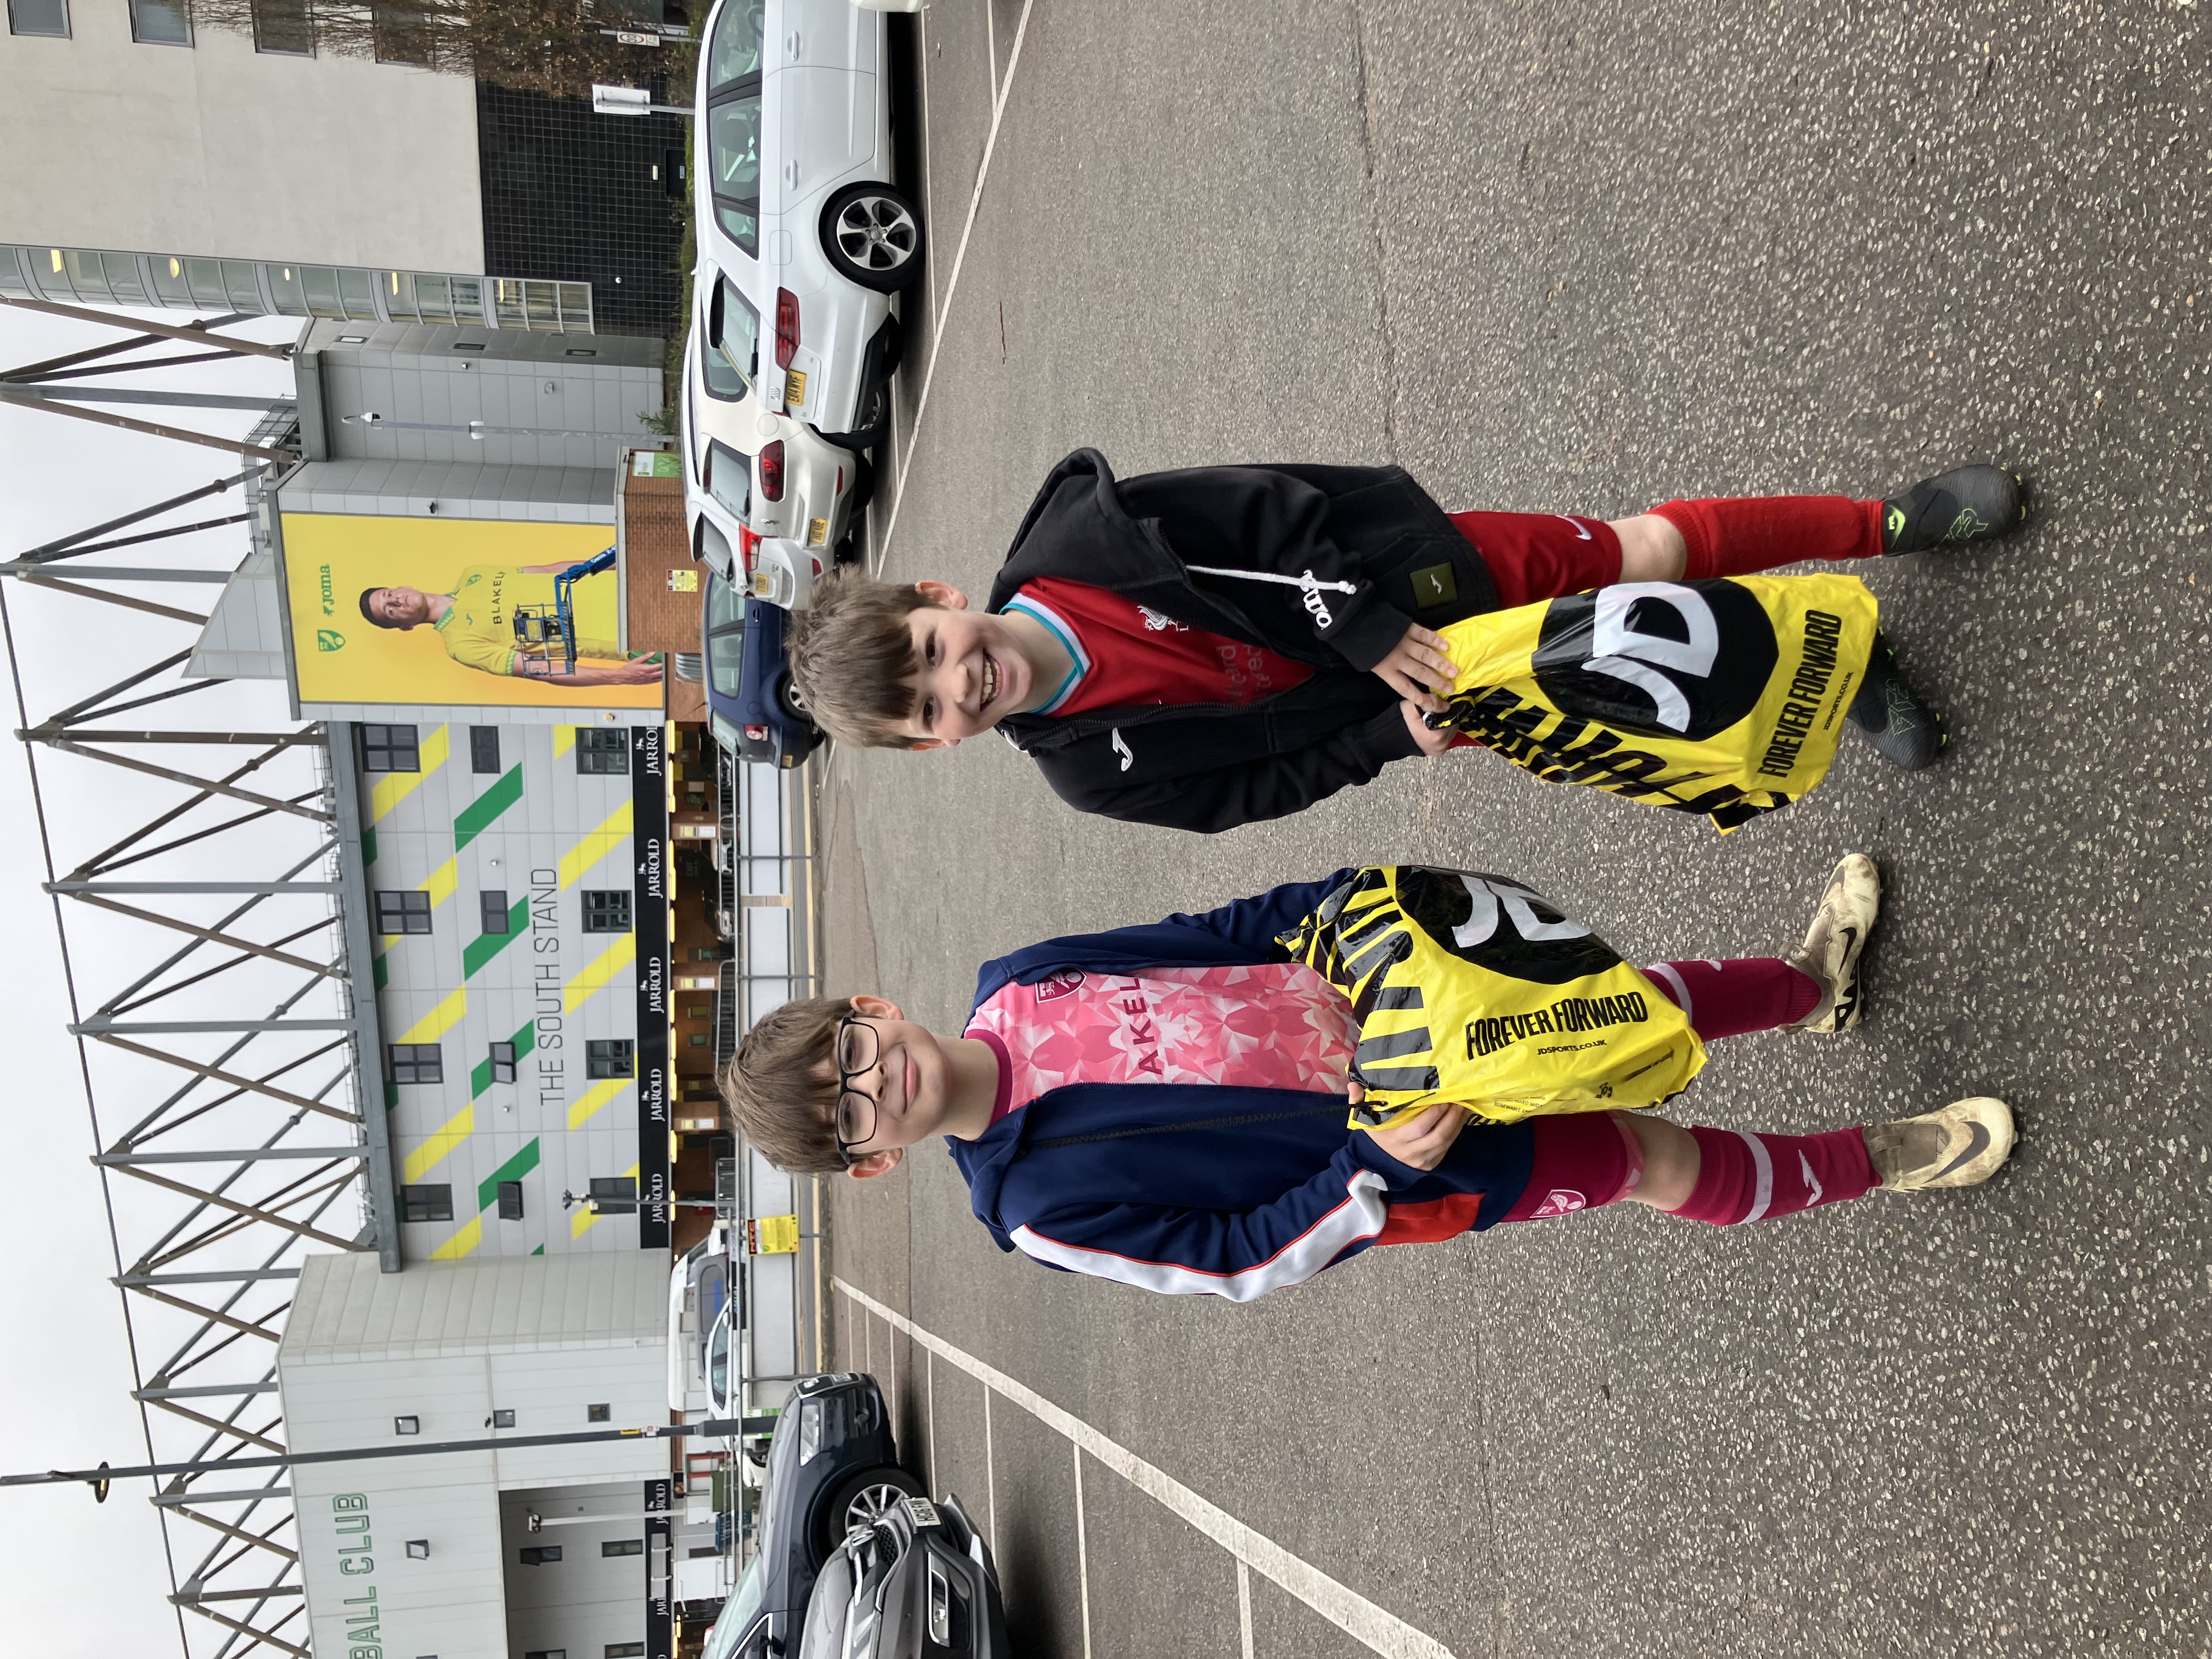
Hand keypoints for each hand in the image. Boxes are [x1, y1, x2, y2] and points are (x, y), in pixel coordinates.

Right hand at [605, 658, 665, 683]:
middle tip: (669, 667)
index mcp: (646, 669)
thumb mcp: (637, 660)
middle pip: (661, 673)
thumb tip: (652, 652)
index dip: (664, 664)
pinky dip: (660, 679)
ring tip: (668, 672)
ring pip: (659, 678)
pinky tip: (662, 677)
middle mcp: (648, 675)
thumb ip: (646, 656)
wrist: (623, 677)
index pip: (659, 666)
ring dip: (664, 675)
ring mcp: (648, 680)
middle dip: (666, 670)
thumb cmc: (629, 669)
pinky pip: (656, 681)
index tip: (667, 661)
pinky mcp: (647, 683)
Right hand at [1351, 1086, 1470, 1171]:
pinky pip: (1448, 1147)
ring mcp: (1424, 1160)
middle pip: (1439, 1135)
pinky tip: (1460, 1118)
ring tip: (1464, 1105)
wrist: (1379, 1164)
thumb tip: (1353, 1084)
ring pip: (1447, 1141)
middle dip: (1452, 1116)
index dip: (1435, 1113)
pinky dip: (1456, 1131)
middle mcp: (1413, 1152)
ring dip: (1458, 1123)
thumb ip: (1359, 1102)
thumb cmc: (1376, 1136)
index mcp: (1397, 1139)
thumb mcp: (1365, 1120)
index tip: (1444, 1097)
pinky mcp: (1432, 1163)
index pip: (1420, 1126)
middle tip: (1459, 1099)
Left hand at [1371, 623, 1457, 712]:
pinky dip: (1435, 640)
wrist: (1356, 624)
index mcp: (1387, 671)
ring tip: (1454, 671)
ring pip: (1425, 655)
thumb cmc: (1365, 648)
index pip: (1406, 689)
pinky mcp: (1408, 628)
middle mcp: (1397, 659)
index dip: (1421, 698)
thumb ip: (1391, 673)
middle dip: (1437, 681)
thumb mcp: (1372, 665)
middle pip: (1420, 673)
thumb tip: (1410, 683)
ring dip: (1441, 663)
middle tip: (1451, 687)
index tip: (1435, 705)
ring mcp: (1404, 643)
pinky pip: (1424, 635)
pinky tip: (1446, 646)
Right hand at [1400, 700, 1454, 755]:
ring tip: (1434, 719)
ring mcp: (1441, 750)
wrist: (1394, 737)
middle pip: (1454, 723)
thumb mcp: (1412, 706)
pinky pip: (1447, 737)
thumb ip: (1430, 701)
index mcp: (1438, 735)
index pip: (1452, 715)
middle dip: (1447, 716)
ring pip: (1452, 730)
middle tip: (1436, 712)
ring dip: (1446, 723)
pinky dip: (1443, 731)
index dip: (1446, 708)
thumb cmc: (1402, 722)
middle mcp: (1442, 745)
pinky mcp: (1439, 752)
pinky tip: (1434, 727)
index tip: (1439, 705)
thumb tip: (1446, 702)